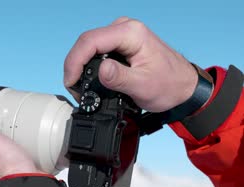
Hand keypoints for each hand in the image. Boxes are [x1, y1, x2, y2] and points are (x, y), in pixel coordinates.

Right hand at [64, 17, 198, 111]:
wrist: (182, 87)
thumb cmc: (169, 85)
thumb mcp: (143, 86)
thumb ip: (119, 78)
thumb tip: (100, 70)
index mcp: (131, 33)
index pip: (90, 41)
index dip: (75, 62)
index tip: (71, 82)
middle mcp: (124, 29)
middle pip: (86, 43)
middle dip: (75, 66)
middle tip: (75, 90)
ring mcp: (120, 35)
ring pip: (88, 47)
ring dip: (80, 67)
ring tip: (81, 89)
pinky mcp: (118, 44)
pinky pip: (95, 51)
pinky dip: (88, 66)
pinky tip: (90, 81)